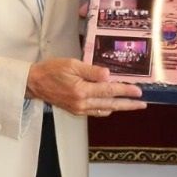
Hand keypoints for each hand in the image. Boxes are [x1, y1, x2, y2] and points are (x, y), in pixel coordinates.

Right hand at [27, 57, 146, 116]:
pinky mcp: (75, 110)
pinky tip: (112, 107)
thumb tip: (108, 75)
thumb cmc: (51, 70)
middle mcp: (82, 103)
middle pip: (110, 104)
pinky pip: (95, 112)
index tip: (138, 91)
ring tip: (132, 105)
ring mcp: (79, 109)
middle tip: (142, 104)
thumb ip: (91, 70)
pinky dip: (106, 110)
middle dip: (128, 104)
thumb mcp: (72, 64)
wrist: (34, 83)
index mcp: (82, 90)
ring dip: (119, 108)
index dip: (125, 90)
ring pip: (104, 110)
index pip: (109, 91)